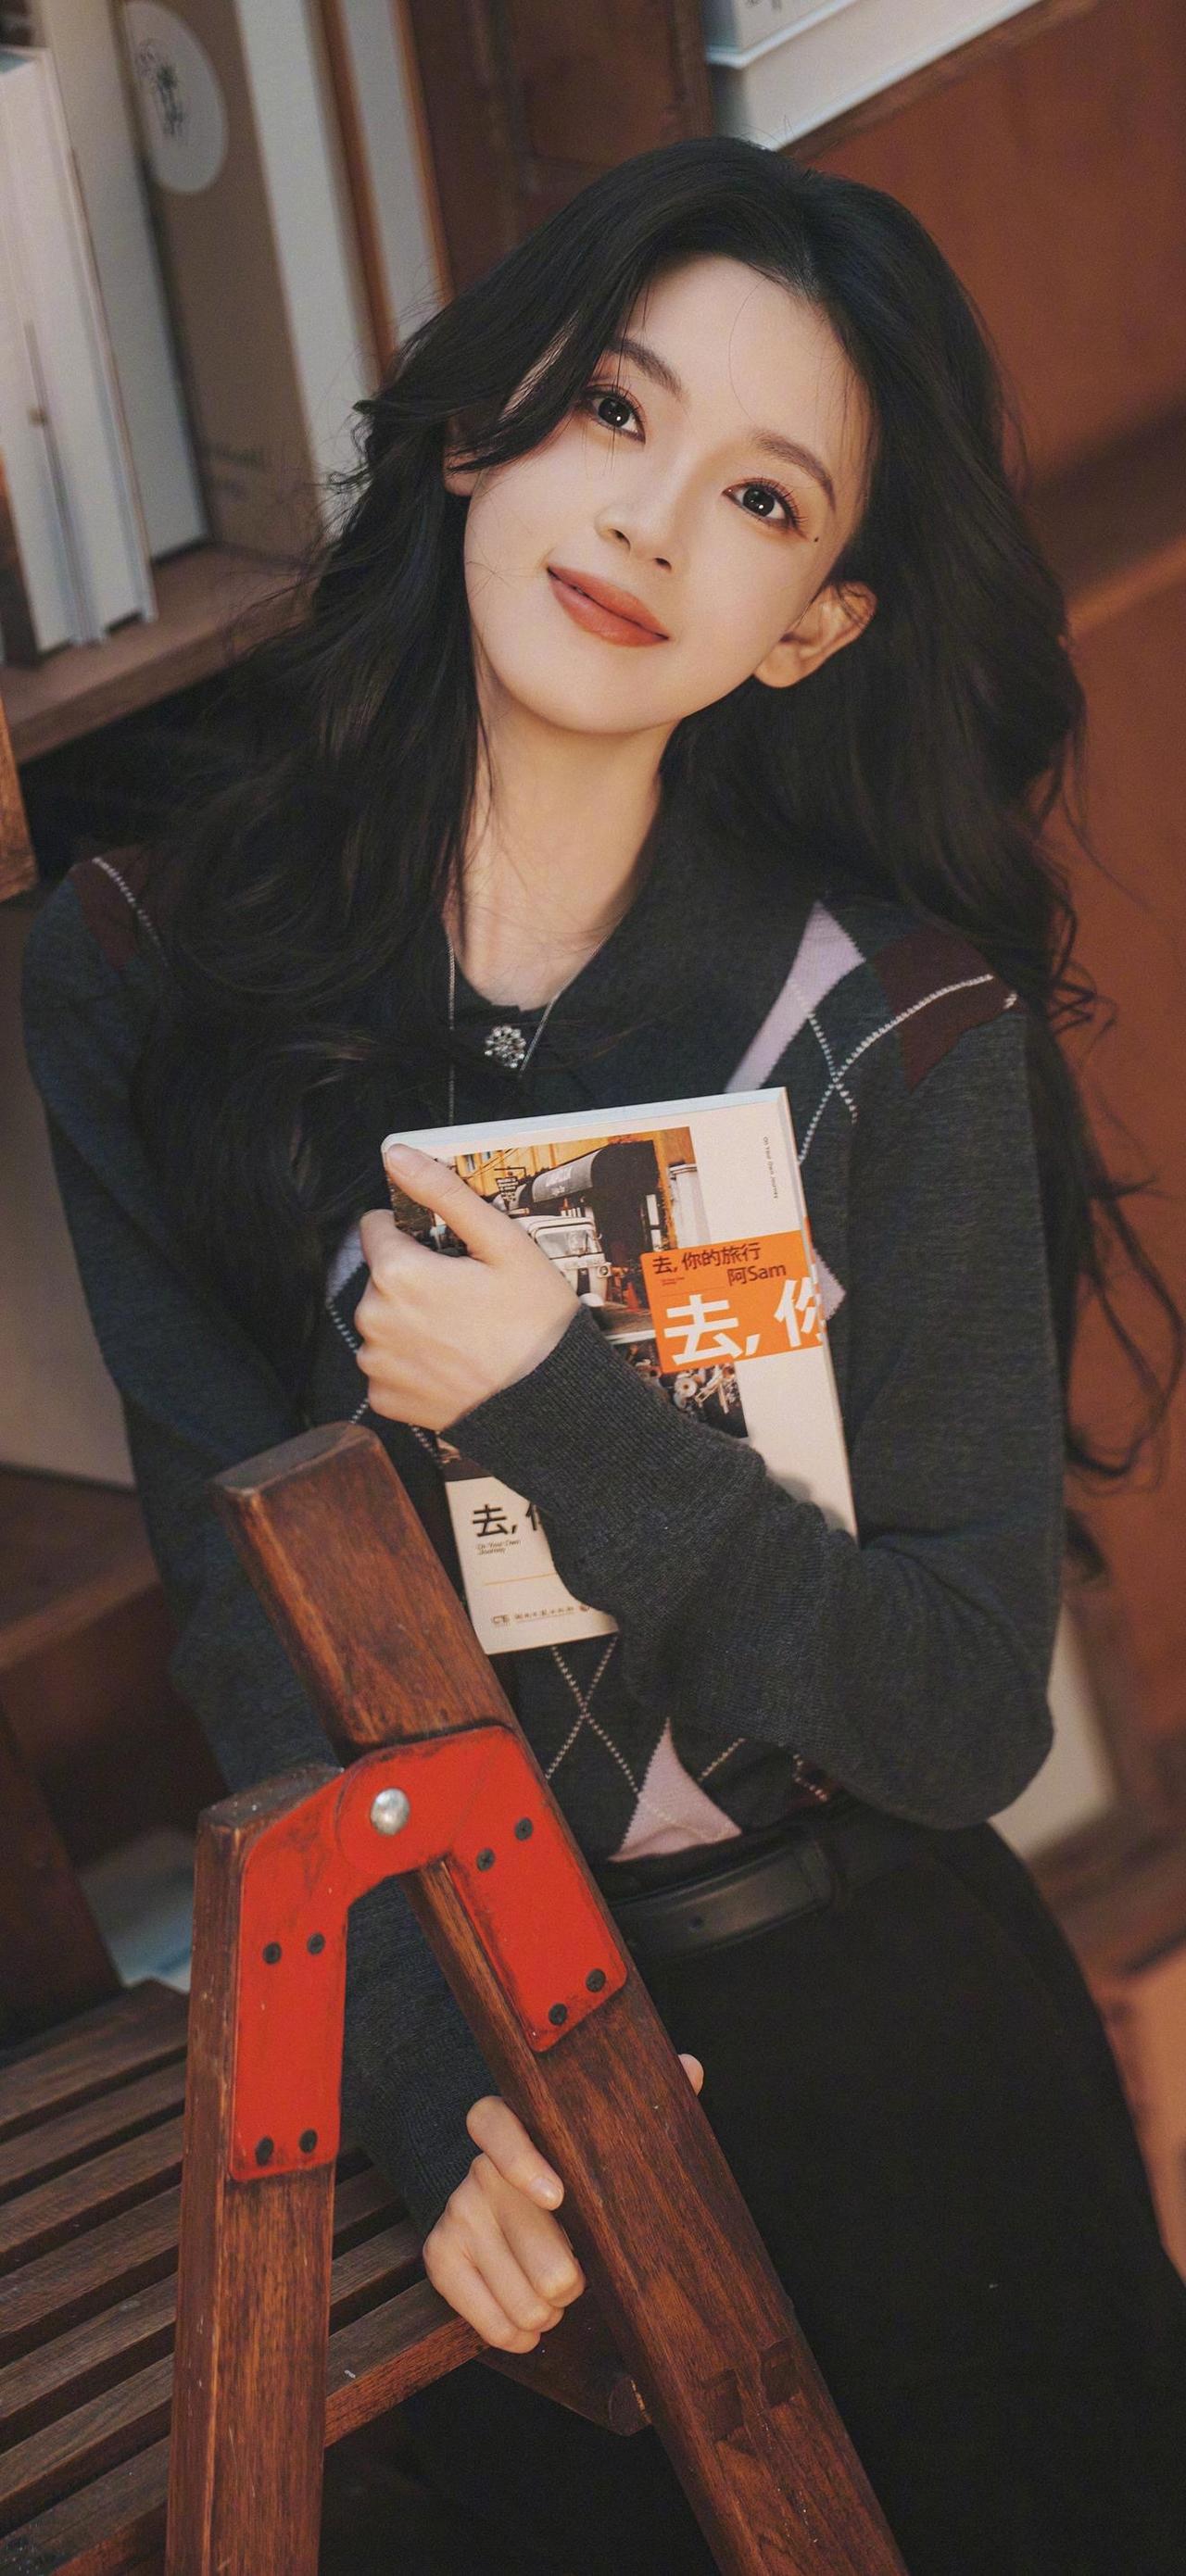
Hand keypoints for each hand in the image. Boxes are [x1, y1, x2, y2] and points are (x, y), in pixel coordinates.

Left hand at [353, 1143, 579, 1432]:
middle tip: (467, 1297)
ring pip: (383, 1320)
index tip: (451, 1254)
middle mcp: (373, 1317)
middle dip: (414, 1278)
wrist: (549, 1404)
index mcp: (396, 1272)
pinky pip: (388, 1364)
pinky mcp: (384, 1398)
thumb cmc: (534, 1322)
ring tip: (462, 1333)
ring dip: (410, 1319)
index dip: (414, 1234)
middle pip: (381, 1276)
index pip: (377, 1227)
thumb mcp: (503, 1243)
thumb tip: (396, 1154)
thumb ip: (443, 1193)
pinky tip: (451, 1363)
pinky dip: (412, 1361)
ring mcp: (376, 1363)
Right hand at [423, 2055, 705, 2351]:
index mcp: (515, 2125)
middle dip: (572, 2276)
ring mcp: (455, 2212)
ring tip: (557, 2292)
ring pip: (526, 2296)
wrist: (516, 2217)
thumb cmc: (580, 2178)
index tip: (557, 2195)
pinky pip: (493, 2323)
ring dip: (551, 2309)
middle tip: (583, 2271)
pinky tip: (532, 2321)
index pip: (493, 2123)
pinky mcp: (439, 2257)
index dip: (520, 2159)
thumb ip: (647, 2106)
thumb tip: (689, 2069)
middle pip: (535, 2243)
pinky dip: (519, 2333)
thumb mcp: (609, 2142)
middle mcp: (477, 2167)